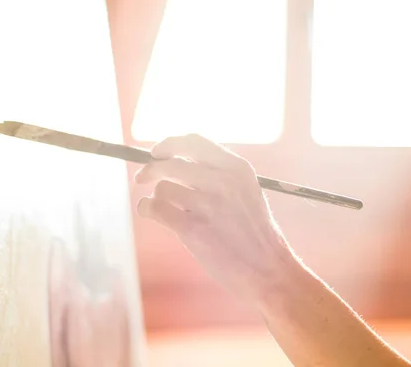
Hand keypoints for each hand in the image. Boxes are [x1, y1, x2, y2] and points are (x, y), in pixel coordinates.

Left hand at [135, 134, 292, 300]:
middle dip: (151, 169)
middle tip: (142, 177)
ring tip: (163, 206)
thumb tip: (176, 161)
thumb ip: (218, 173)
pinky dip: (147, 209)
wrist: (268, 270)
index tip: (157, 152)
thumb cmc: (254, 233)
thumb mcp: (246, 191)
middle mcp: (223, 181)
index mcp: (237, 168)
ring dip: (156, 196)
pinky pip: (155, 208)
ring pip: (162, 187)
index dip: (169, 144)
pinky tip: (150, 212)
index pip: (193, 141)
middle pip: (171, 162)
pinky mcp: (193, 229)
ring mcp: (208, 205)